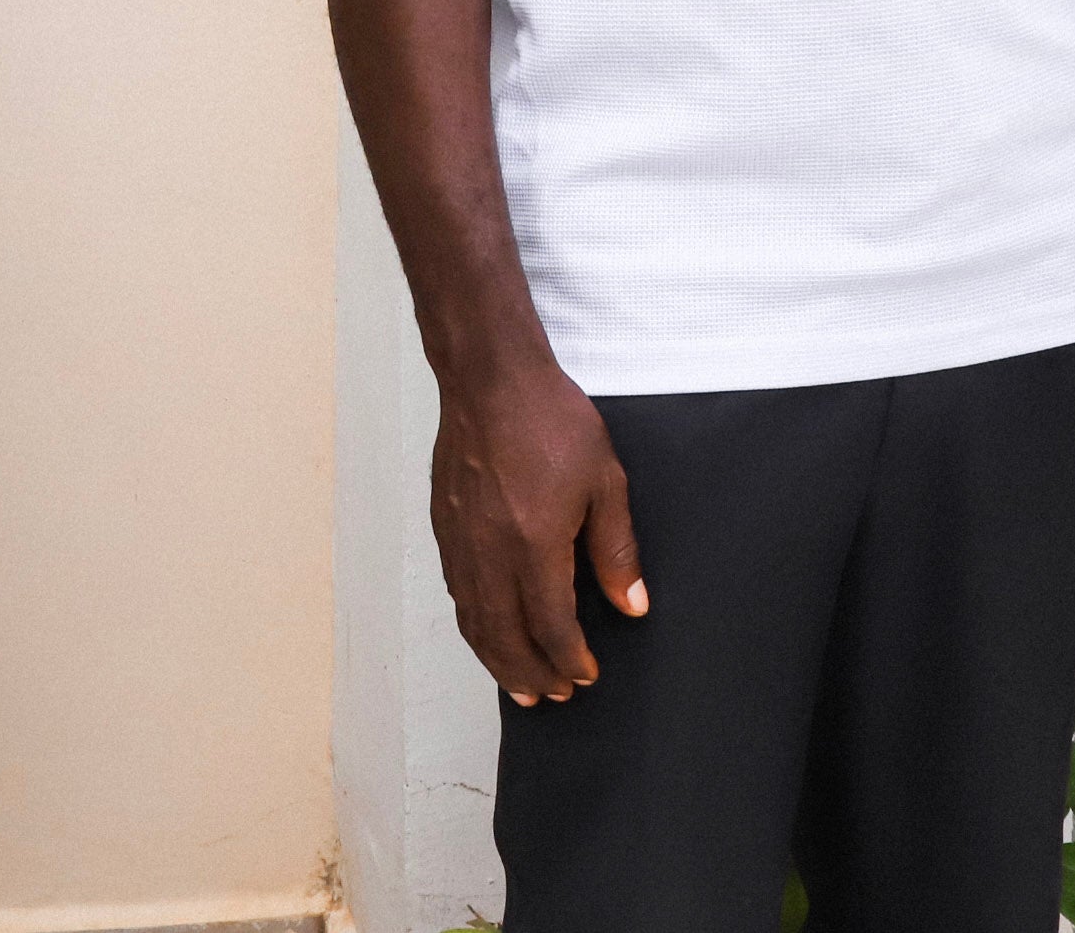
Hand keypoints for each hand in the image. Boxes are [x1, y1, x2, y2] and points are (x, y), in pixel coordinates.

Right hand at [433, 357, 646, 701]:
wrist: (490, 378)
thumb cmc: (550, 419)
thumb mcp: (605, 480)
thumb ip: (616, 549)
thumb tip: (630, 604)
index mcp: (534, 543)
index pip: (551, 625)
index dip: (570, 658)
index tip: (586, 674)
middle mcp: (490, 552)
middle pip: (506, 637)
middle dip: (532, 674)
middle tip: (553, 696)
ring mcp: (461, 541)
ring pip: (475, 622)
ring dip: (498, 660)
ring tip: (520, 685)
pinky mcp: (444, 526)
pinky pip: (457, 593)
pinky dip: (474, 625)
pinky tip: (488, 631)